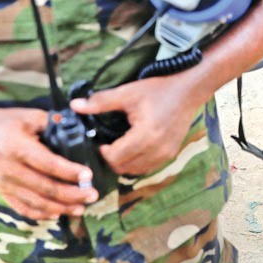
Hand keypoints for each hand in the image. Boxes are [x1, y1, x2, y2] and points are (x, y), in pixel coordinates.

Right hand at [0, 106, 98, 219]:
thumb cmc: (4, 122)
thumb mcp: (28, 115)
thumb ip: (51, 122)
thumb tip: (75, 129)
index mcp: (17, 147)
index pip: (48, 164)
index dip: (69, 172)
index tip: (88, 175)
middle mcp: (10, 169)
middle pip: (45, 188)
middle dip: (72, 195)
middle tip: (93, 195)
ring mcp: (4, 184)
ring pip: (36, 203)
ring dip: (61, 208)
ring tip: (81, 208)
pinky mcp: (2, 192)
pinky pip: (23, 209)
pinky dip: (41, 214)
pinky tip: (58, 213)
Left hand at [71, 75, 203, 175]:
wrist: (188, 91)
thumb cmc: (158, 90)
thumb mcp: (127, 93)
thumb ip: (100, 101)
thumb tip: (74, 105)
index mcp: (145, 135)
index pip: (115, 158)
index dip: (103, 153)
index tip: (101, 142)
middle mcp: (157, 149)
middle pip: (123, 168)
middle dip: (111, 159)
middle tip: (107, 145)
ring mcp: (165, 154)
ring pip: (135, 171)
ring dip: (124, 163)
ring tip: (120, 147)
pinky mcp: (170, 154)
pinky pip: (147, 168)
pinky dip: (137, 163)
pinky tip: (134, 148)